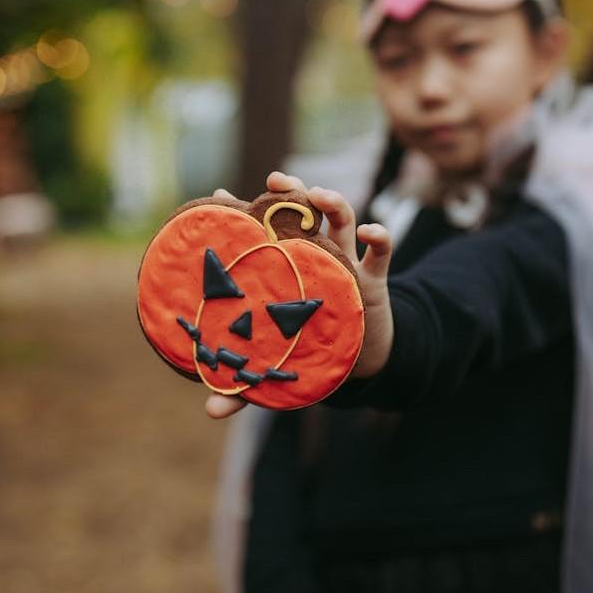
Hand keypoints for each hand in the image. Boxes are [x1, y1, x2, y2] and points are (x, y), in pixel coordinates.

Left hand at [204, 171, 394, 418]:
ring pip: (340, 219)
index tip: (219, 196)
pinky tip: (370, 231)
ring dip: (331, 201)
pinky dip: (378, 235)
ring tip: (318, 194)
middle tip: (274, 181)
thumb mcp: (279, 365)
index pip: (261, 232)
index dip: (241, 212)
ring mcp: (346, 263)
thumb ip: (247, 387)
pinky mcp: (374, 279)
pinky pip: (381, 250)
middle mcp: (315, 258)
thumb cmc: (313, 352)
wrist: (363, 361)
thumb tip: (210, 411)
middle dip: (290, 191)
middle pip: (302, 212)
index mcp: (286, 269)